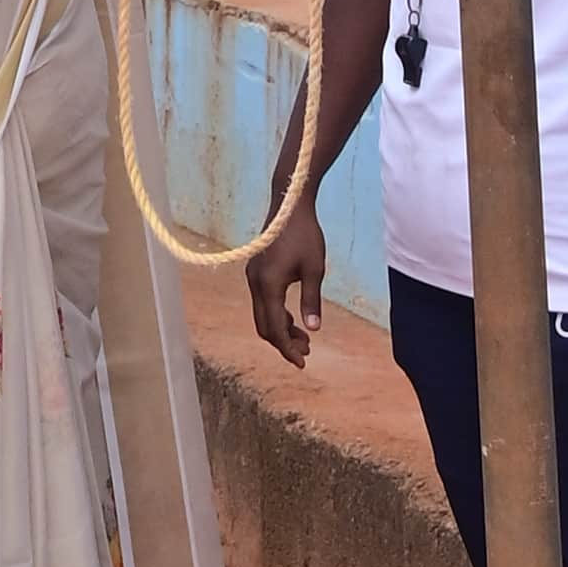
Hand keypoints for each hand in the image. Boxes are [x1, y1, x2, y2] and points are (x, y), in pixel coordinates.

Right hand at [246, 193, 328, 371]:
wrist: (289, 204)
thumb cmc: (305, 235)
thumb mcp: (314, 270)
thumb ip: (311, 301)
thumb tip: (314, 330)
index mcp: (269, 285)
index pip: (275, 328)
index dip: (287, 349)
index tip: (303, 362)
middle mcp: (255, 283)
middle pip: (264, 326)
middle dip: (283, 342)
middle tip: (306, 351)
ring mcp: (253, 276)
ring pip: (262, 315)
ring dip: (280, 329)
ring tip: (304, 338)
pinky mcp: (256, 271)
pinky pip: (262, 302)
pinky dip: (276, 315)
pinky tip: (293, 319)